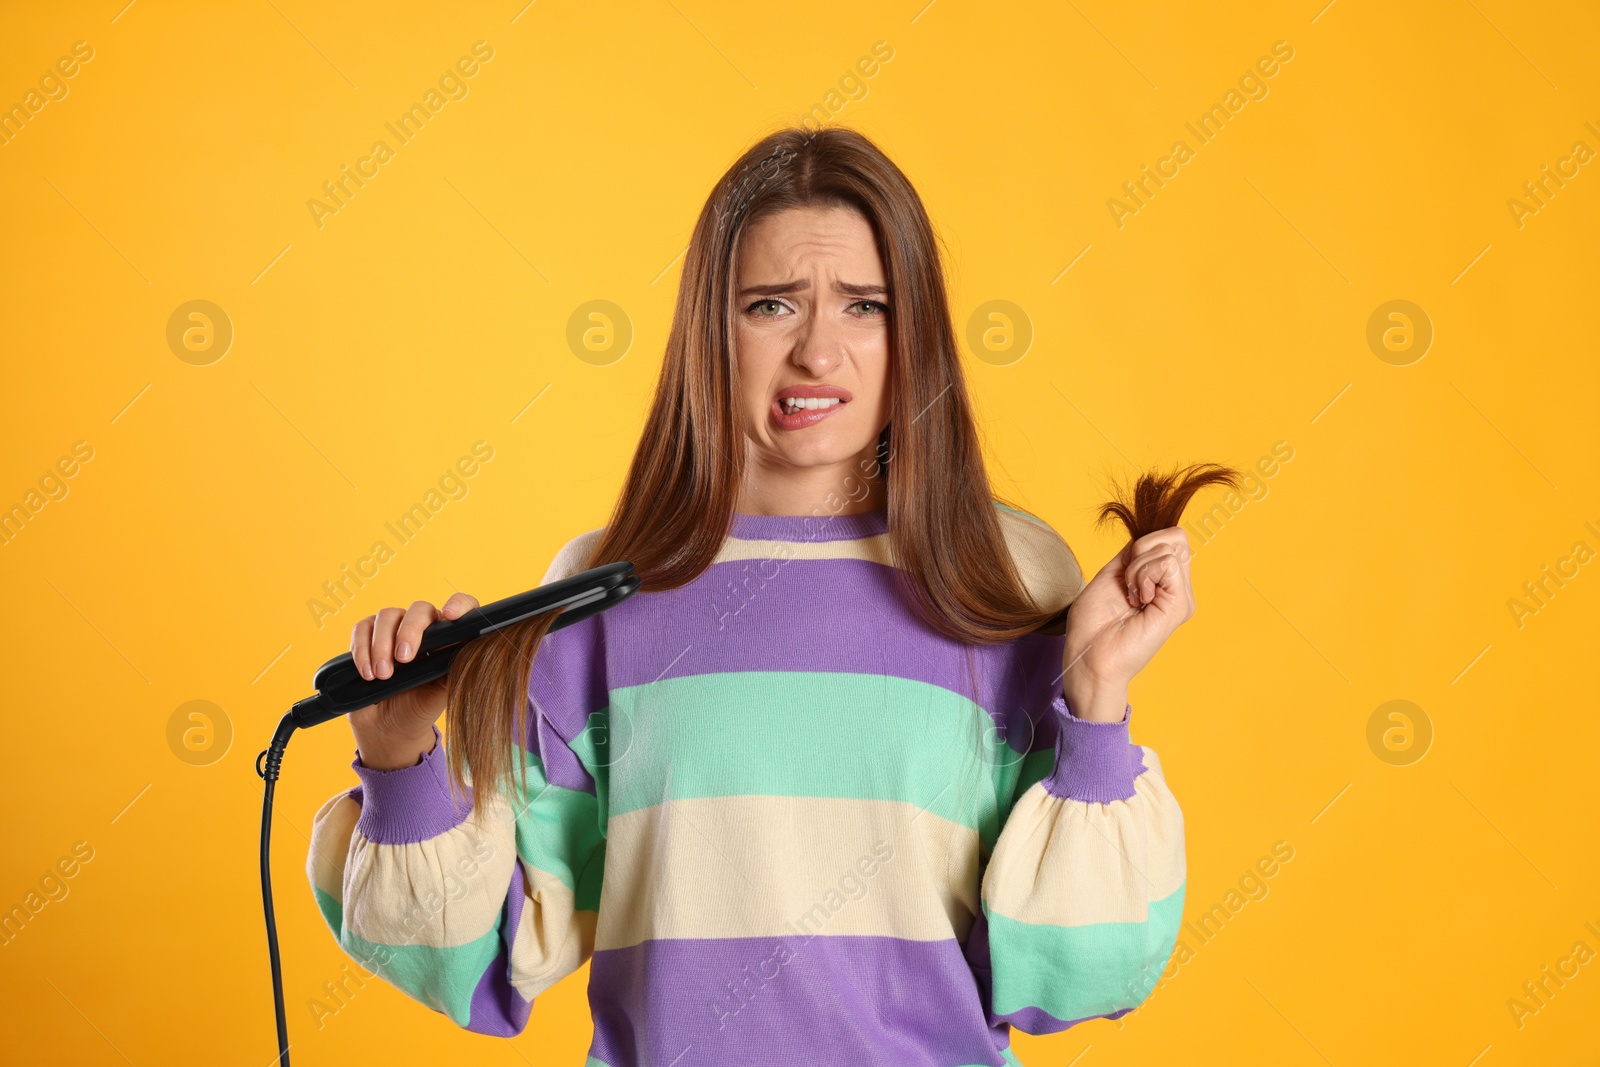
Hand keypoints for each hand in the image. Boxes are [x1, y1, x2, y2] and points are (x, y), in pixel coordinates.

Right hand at [346, 591, 479, 769]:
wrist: (388, 729)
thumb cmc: (420, 708)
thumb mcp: (442, 693)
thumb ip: (454, 670)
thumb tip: (470, 652)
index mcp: (448, 638)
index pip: (462, 608)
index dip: (459, 604)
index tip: (452, 614)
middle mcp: (423, 628)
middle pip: (419, 609)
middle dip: (409, 632)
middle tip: (403, 659)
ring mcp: (394, 630)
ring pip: (387, 616)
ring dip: (381, 645)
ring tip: (381, 675)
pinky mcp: (368, 637)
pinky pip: (362, 628)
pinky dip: (362, 649)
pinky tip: (366, 673)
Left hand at [1060, 528, 1194, 721]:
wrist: (1089, 657)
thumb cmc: (1093, 625)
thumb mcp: (1112, 575)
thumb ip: (1135, 554)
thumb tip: (1151, 532)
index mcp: (1162, 584)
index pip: (1169, 538)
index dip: (1143, 543)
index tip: (1123, 573)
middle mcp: (1176, 590)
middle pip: (1176, 536)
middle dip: (1142, 549)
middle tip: (1127, 583)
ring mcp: (1181, 598)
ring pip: (1170, 546)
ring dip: (1137, 567)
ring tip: (1130, 596)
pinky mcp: (1180, 605)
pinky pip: (1167, 563)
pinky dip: (1142, 575)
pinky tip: (1136, 600)